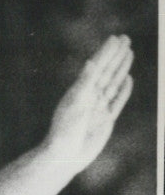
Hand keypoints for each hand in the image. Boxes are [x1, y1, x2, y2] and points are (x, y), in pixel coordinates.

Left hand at [41, 35, 133, 169]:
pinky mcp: (105, 120)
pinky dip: (123, 90)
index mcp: (80, 91)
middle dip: (116, 55)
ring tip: (128, 53)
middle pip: (106, 71)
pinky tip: (128, 79)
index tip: (115, 38)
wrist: (65, 156)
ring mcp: (98, 108)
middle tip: (125, 38)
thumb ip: (85, 83)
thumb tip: (91, 62)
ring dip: (121, 68)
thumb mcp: (75, 104)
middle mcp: (89, 97)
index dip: (106, 52)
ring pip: (113, 83)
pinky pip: (117, 101)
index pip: (97, 67)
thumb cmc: (65, 130)